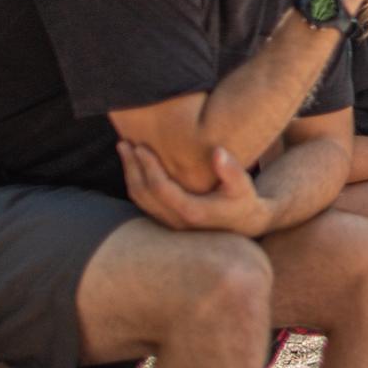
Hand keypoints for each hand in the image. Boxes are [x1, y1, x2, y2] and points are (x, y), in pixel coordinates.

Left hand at [119, 140, 273, 236]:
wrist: (243, 224)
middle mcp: (176, 220)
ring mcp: (169, 222)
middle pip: (143, 193)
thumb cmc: (242, 200)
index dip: (148, 166)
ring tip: (125, 150)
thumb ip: (231, 170)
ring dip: (129, 173)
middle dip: (131, 166)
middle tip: (124, 143)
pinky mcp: (166, 220)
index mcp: (192, 211)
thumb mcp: (243, 185)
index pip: (159, 188)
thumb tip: (218, 151)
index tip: (141, 146)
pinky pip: (143, 201)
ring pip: (139, 198)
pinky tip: (134, 165)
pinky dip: (135, 181)